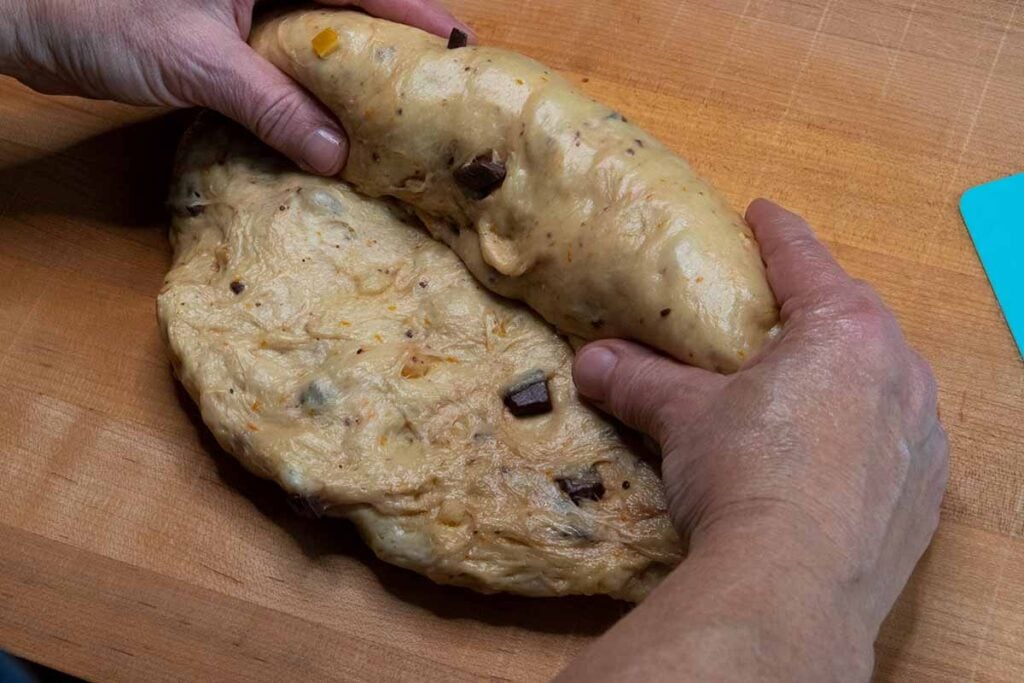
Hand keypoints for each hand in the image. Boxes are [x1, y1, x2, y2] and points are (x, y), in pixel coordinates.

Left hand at [1, 0, 470, 173]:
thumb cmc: (98, 15)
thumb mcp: (197, 60)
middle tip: (435, 83)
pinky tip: (332, 122)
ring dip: (351, 73)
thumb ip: (270, 103)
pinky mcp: (224, 37)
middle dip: (390, 41)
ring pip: (316, 37)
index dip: (409, 7)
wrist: (28, 23)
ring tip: (396, 110)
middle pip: (344, 5)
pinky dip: (308, 92)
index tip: (452, 42)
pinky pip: (283, 63)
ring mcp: (242, 6)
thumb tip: (334, 151)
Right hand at [566, 200, 947, 678]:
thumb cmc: (744, 474)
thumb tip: (589, 362)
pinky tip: (833, 453)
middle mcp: (899, 370)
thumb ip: (639, 380)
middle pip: (854, 314)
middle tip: (774, 309)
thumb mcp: (684, 418)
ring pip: (884, 377)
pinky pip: (897, 440)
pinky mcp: (924, 494)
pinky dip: (867, 432)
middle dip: (816, 305)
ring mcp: (921, 435)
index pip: (804, 258)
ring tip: (804, 383)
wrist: (792, 587)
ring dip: (847, 371)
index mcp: (844, 329)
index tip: (759, 212)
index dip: (775, 232)